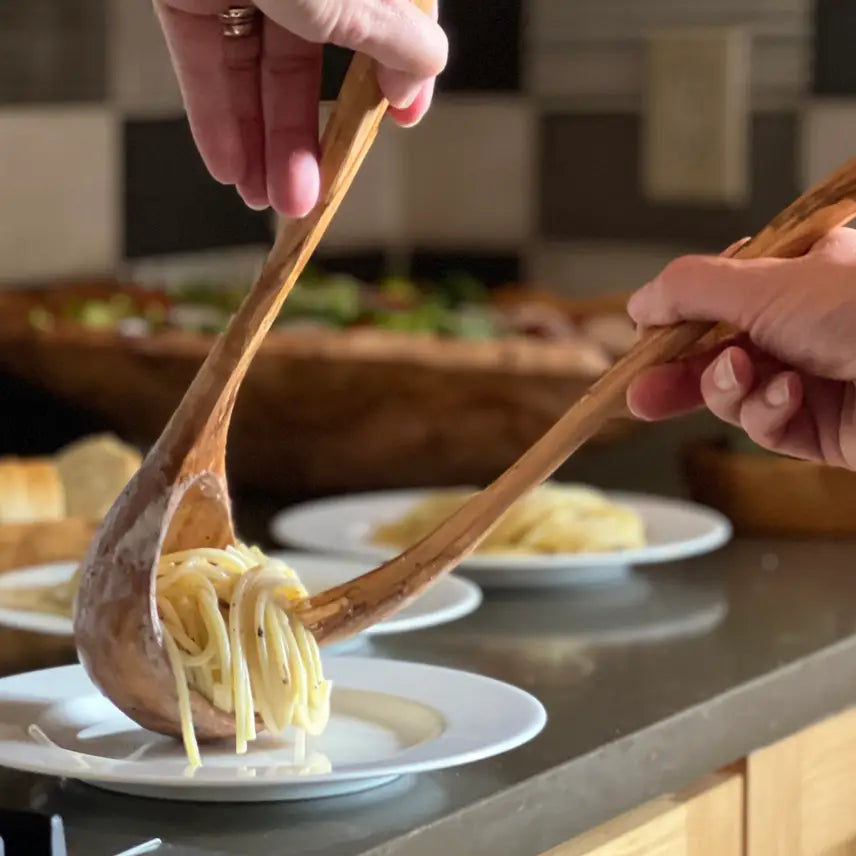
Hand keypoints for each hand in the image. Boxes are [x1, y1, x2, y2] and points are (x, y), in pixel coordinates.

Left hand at [155, 0, 446, 216]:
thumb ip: (390, 34)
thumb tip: (423, 75)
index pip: (386, 21)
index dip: (395, 77)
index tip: (402, 121)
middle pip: (313, 63)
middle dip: (308, 139)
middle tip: (309, 200)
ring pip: (255, 70)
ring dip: (261, 142)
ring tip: (267, 202)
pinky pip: (203, 58)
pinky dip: (215, 114)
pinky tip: (226, 168)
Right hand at [625, 227, 855, 469]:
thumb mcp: (767, 284)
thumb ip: (691, 290)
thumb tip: (639, 301)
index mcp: (798, 276)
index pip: (717, 296)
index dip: (675, 320)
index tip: (643, 337)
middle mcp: (802, 326)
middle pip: (716, 351)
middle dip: (679, 373)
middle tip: (641, 394)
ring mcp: (811, 377)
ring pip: (734, 392)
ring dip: (728, 388)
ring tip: (744, 377)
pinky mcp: (820, 428)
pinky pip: (766, 424)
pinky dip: (767, 412)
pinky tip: (789, 397)